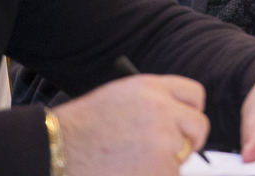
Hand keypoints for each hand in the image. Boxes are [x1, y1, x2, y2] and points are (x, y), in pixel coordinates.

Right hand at [57, 75, 208, 175]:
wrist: (56, 149)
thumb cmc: (81, 127)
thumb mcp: (120, 97)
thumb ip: (153, 101)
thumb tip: (177, 115)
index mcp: (152, 88)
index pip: (194, 94)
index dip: (192, 110)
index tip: (188, 122)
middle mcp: (162, 108)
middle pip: (198, 124)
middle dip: (190, 139)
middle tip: (177, 150)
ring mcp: (163, 138)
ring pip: (182, 154)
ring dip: (165, 161)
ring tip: (131, 161)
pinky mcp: (161, 165)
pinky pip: (171, 173)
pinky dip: (156, 175)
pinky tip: (130, 171)